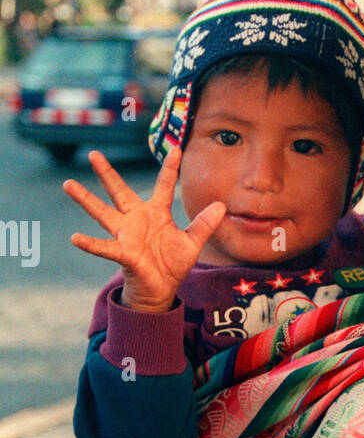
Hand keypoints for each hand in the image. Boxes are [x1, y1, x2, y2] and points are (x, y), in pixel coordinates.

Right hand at [63, 147, 225, 311]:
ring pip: (103, 213)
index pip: (164, 186)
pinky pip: (104, 247)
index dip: (170, 169)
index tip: (176, 148)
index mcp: (156, 213)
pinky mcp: (123, 253)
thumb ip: (204, 224)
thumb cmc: (173, 263)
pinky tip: (75, 238)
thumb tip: (221, 206)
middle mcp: (137, 219)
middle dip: (106, 173)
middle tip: (93, 154)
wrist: (162, 289)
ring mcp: (127, 235)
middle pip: (119, 191)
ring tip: (68, 184)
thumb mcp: (193, 242)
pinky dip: (90, 244)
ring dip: (86, 200)